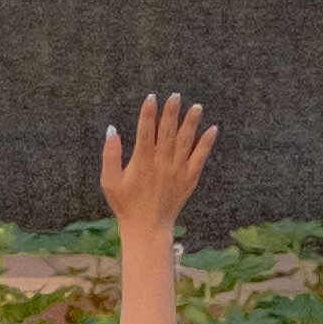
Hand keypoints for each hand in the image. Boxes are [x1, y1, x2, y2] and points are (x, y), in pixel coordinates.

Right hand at [101, 93, 215, 237]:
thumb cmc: (125, 204)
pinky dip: (206, 143)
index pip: (146, 130)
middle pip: (167, 131)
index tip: (152, 97)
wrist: (148, 227)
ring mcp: (177, 170)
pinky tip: (213, 129)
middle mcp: (161, 162)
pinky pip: (200, 157)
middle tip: (176, 95)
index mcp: (141, 161)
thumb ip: (110, 154)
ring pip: (186, 141)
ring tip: (197, 107)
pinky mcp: (189, 178)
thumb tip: (112, 129)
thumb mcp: (109, 181)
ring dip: (191, 122)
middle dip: (171, 112)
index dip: (148, 112)